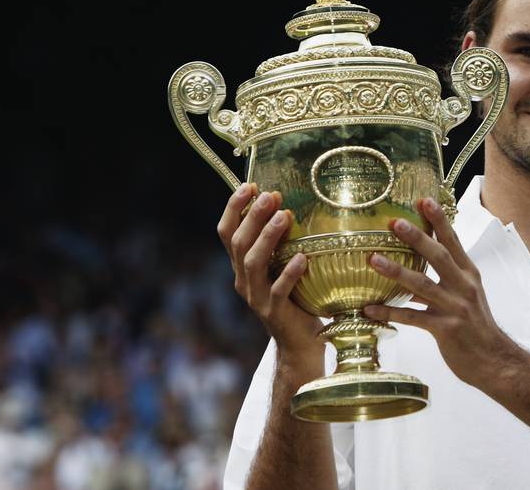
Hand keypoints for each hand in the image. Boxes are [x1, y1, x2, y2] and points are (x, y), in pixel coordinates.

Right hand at [218, 183, 324, 362]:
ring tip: (284, 217)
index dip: (234, 208)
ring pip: (253, 263)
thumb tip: (290, 205)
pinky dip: (289, 273)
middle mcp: (243, 280)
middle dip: (253, 216)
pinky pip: (278, 291)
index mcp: (241, 266)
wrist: (299, 344)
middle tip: (270, 195)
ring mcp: (256, 298)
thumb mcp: (282, 267)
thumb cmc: (296, 299)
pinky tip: (302, 258)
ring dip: (268, 238)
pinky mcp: (273, 313)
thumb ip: (280, 243)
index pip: (227, 232)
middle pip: (238, 243)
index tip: (249, 185)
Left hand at [364, 197, 520, 387]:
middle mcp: (464, 287)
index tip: (424, 201)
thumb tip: (415, 264)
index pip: (453, 242)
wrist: (495, 361)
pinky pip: (412, 318)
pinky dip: (390, 313)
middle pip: (438, 256)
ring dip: (395, 271)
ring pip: (422, 284)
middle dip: (416, 237)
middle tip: (394, 222)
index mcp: (469, 274)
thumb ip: (445, 279)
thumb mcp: (467, 296)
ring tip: (373, 260)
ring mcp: (455, 307)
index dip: (438, 221)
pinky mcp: (446, 329)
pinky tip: (370, 309)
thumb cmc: (477, 327)